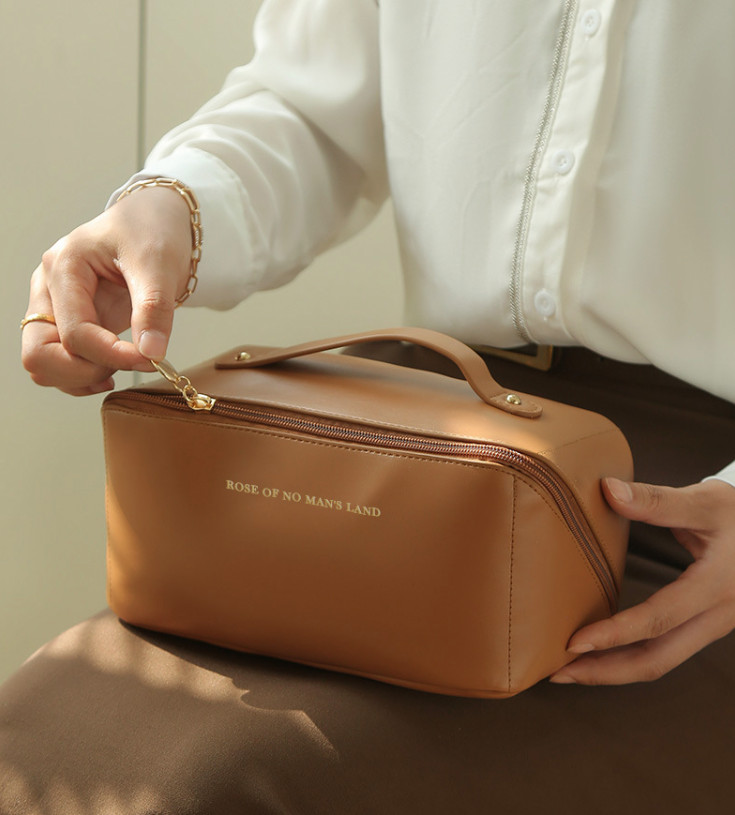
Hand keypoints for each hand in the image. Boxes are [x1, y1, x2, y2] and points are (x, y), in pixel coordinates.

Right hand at [21, 186, 192, 395]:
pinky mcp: (68, 322)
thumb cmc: (152, 232)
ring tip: (124, 366)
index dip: (112, 355)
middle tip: (129, 365)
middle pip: (39, 353)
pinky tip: (113, 371)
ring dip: (81, 377)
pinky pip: (60, 363)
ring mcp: (54, 307)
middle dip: (84, 371)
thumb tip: (151, 353)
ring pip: (44, 364)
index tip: (151, 358)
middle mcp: (49, 288)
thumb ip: (154, 308)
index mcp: (64, 266)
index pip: (74, 332)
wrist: (156, 223)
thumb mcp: (159, 263)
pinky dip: (82, 376)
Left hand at [549, 477, 734, 685]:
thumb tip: (608, 489)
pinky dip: (631, 658)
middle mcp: (718, 616)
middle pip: (658, 659)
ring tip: (571, 670)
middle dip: (606, 670)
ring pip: (662, 662)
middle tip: (560, 672)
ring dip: (615, 670)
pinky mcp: (705, 627)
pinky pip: (666, 652)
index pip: (659, 619)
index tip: (574, 641)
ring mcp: (713, 627)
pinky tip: (602, 654)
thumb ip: (656, 500)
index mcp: (717, 585)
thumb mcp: (705, 501)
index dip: (615, 633)